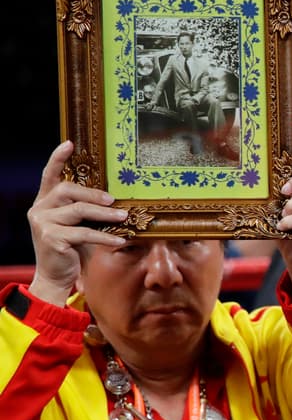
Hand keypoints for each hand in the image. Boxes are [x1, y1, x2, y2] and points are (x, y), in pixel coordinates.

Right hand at [27, 141, 127, 304]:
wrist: (55, 276)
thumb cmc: (71, 248)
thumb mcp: (76, 225)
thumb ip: (85, 210)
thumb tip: (115, 199)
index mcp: (45, 202)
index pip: (49, 175)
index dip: (58, 159)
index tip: (69, 143)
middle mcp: (40, 209)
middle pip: (67, 190)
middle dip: (93, 193)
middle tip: (113, 200)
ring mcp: (43, 223)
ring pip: (78, 211)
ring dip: (104, 214)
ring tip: (123, 217)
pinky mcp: (52, 239)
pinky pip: (84, 234)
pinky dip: (105, 237)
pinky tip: (120, 240)